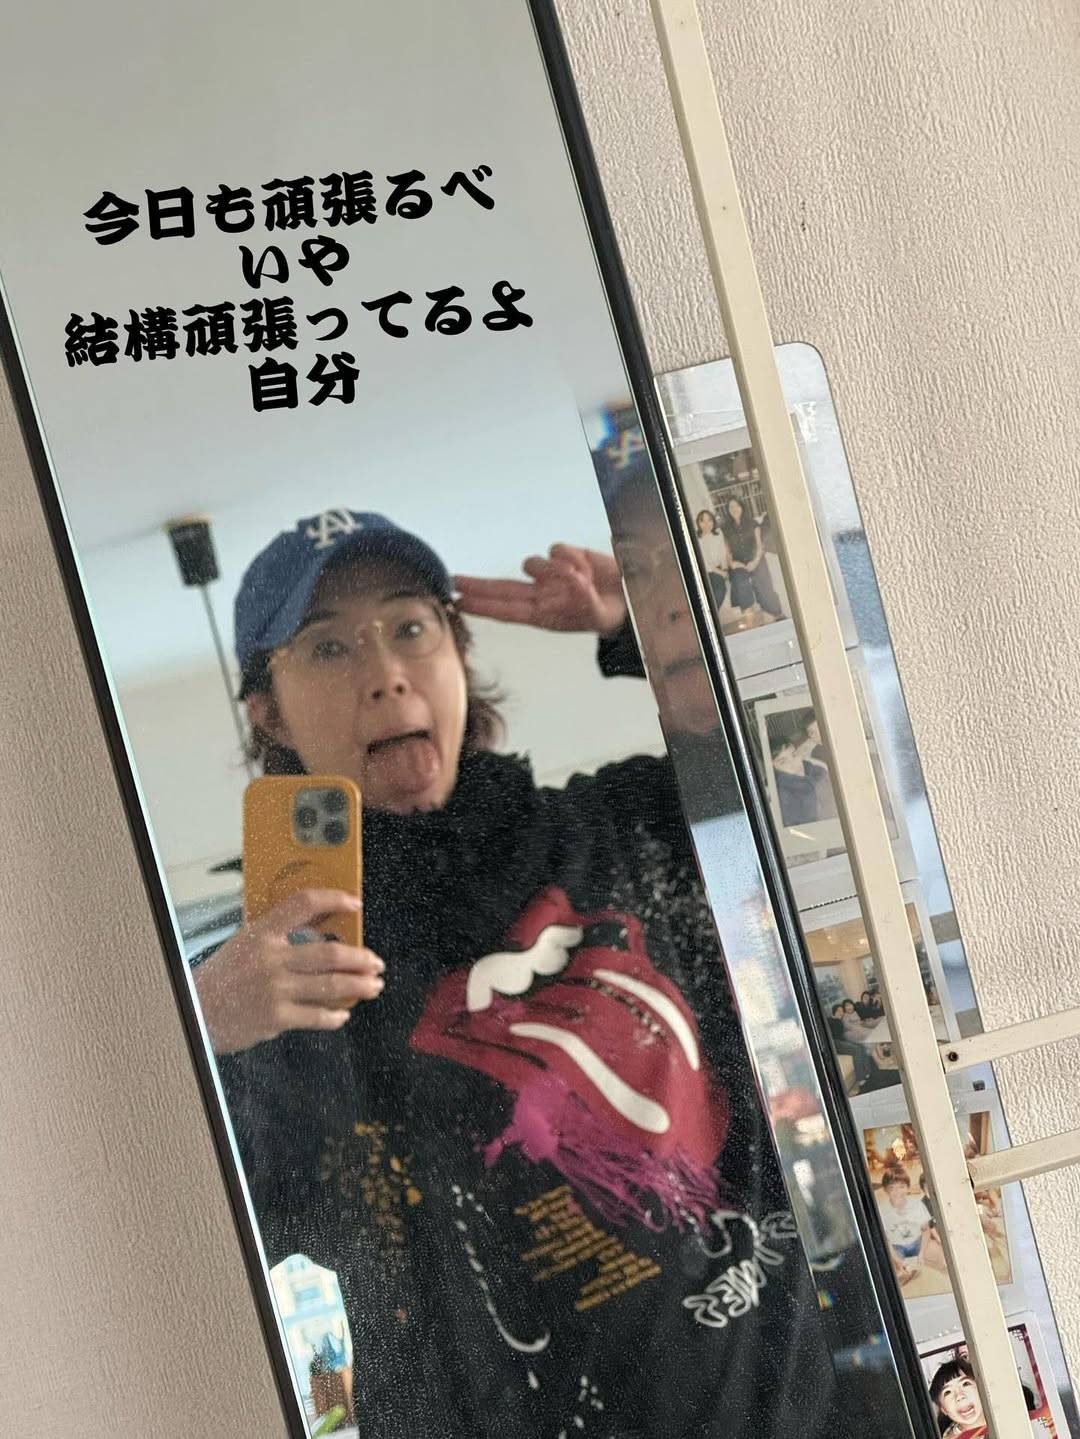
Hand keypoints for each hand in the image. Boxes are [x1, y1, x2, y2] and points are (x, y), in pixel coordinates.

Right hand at [193, 888, 383, 1055]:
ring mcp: (274, 988)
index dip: (333, 899)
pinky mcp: (275, 1017)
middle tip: (376, 962)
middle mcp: (270, 958)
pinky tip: (342, 1013)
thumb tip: (322, 927)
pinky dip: (335, 1016)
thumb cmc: (222, 978)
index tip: (354, 902)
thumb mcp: (244, 944)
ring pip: (331, 984)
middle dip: (361, 958)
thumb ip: (278, 936)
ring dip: (359, 986)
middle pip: (330, 951)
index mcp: (261, 933)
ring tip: (373, 986)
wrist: (194, 1011)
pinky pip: (317, 1016)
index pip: (303, 903)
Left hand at [454, 544, 626, 635]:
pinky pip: (555, 549)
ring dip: (552, 568)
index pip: (505, 610)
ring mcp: (549, 575)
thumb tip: (570, 581)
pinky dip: (570, 556)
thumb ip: (583, 599)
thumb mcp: (597, 614)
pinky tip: (587, 568)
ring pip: (532, 563)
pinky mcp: (563, 557)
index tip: (458, 602)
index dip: (481, 606)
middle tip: (454, 581)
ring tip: (581, 579)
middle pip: (501, 588)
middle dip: (477, 586)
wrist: (626, 595)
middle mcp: (540, 594)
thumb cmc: (607, 612)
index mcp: (543, 614)